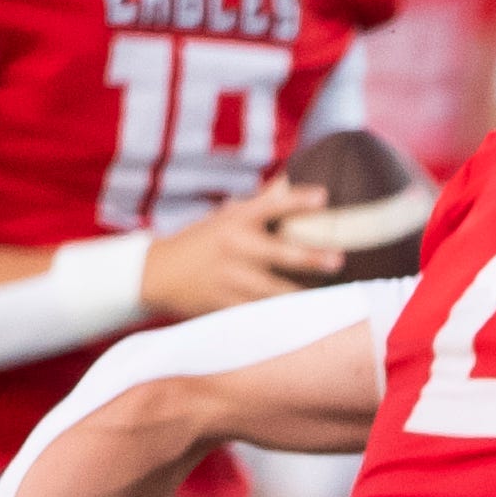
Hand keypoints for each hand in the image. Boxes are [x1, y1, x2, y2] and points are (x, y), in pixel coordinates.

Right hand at [139, 178, 341, 318]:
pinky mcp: (227, 306)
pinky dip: (284, 316)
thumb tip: (288, 178)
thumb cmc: (201, 242)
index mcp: (234, 221)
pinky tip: (307, 317)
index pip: (269, 206)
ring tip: (334, 296)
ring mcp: (230, 279)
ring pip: (277, 291)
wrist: (156, 274)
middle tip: (339, 259)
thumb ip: (259, 204)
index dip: (297, 200)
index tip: (324, 195)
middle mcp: (234, 248)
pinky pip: (262, 314)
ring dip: (306, 294)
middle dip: (311, 258)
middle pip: (280, 254)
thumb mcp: (224, 218)